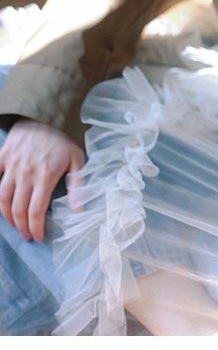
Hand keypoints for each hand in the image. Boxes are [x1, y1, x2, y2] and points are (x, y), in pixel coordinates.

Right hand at [0, 118, 83, 241]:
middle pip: (17, 210)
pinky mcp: (2, 157)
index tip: (39, 237)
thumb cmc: (63, 138)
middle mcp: (25, 174)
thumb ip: (77, 186)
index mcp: (45, 176)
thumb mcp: (77, 159)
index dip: (36, 228)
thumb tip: (78, 211)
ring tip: (14, 224)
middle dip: (21, 227)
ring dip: (7, 216)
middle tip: (27, 235)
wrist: (46, 112)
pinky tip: (1, 203)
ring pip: (3, 199)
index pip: (35, 211)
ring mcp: (11, 165)